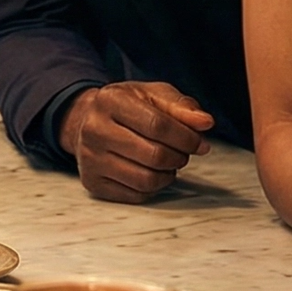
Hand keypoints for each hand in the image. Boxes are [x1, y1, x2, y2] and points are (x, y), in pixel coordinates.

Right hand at [60, 82, 214, 201]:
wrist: (86, 121)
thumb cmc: (127, 107)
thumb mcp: (153, 95)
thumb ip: (182, 106)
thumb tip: (205, 123)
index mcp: (110, 100)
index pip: (158, 125)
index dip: (186, 138)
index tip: (199, 143)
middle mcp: (94, 129)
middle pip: (154, 155)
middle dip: (179, 157)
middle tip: (182, 153)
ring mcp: (90, 159)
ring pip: (146, 180)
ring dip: (168, 175)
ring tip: (169, 163)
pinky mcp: (92, 182)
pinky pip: (137, 195)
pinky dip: (153, 187)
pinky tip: (151, 172)